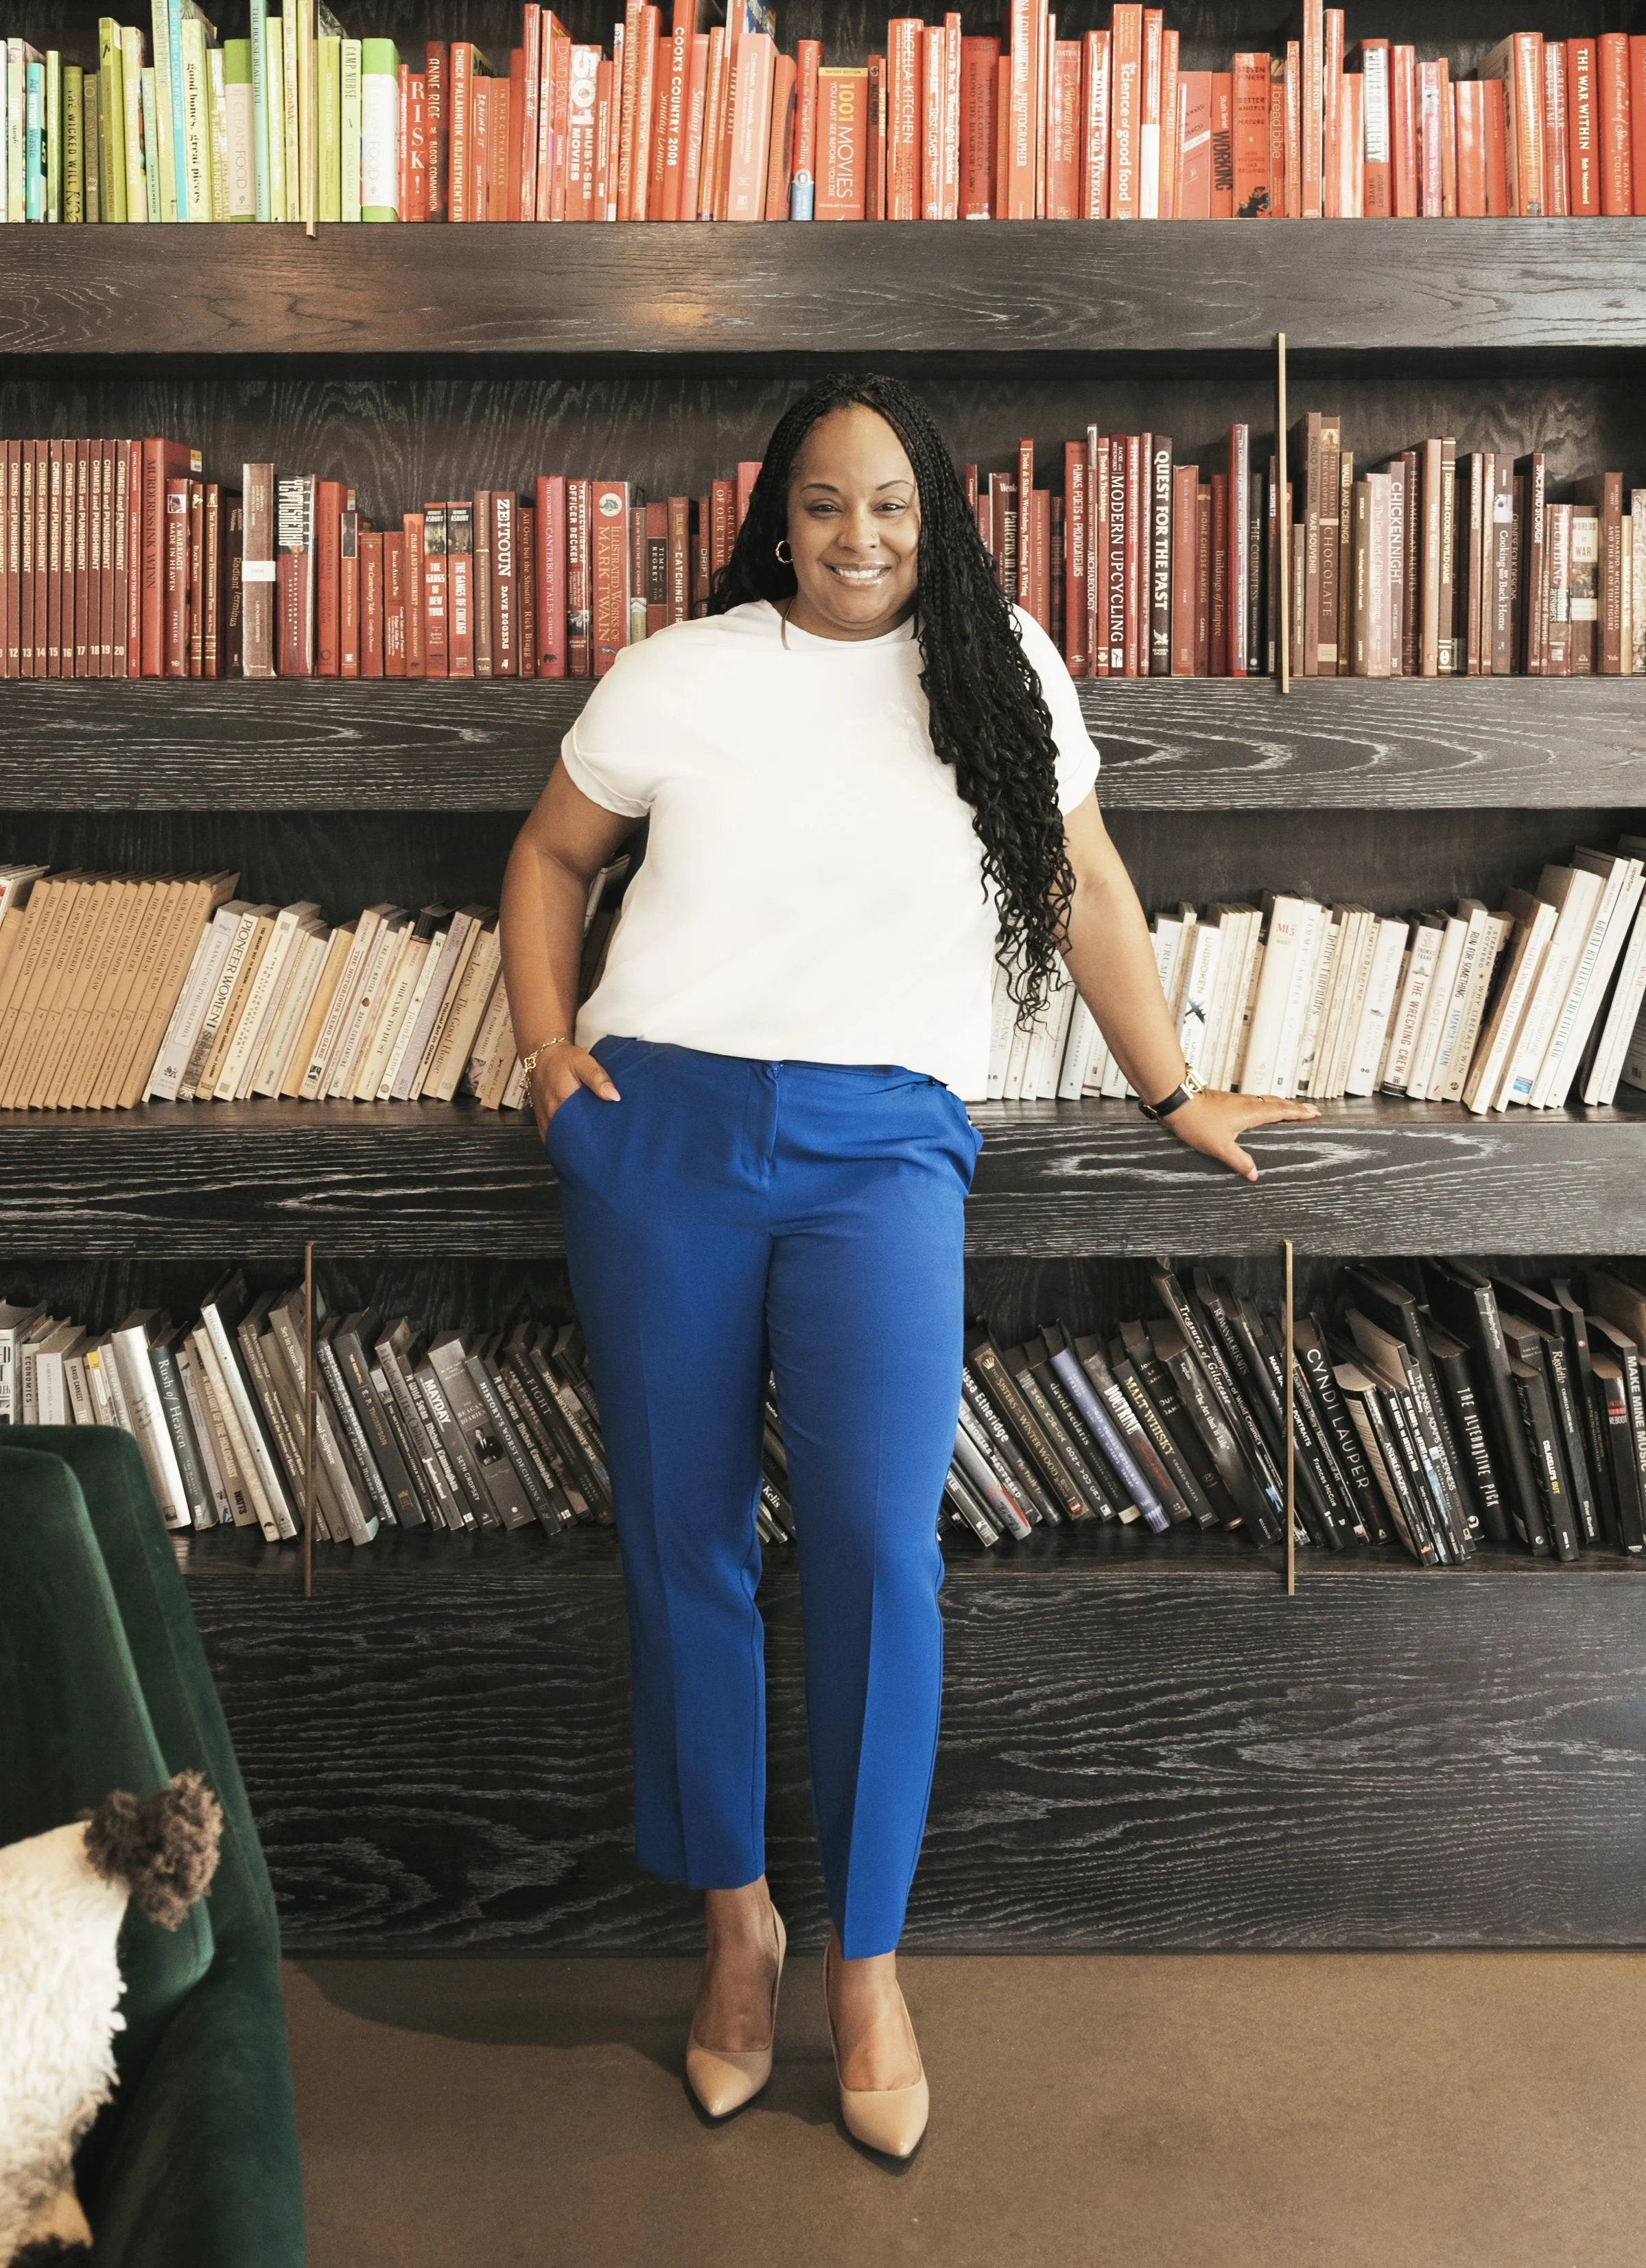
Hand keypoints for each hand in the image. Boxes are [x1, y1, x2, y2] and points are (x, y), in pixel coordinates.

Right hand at [532, 1045, 620, 1140]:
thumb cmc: (562, 1060)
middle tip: (604, 1144)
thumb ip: (598, 1078)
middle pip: (573, 1138)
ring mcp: (546, 1120)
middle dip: (588, 1143)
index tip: (609, 1138)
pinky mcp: (543, 1123)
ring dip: (576, 1145)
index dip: (596, 1136)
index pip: (582, 1129)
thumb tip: (613, 1096)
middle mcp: (552, 1114)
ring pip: (562, 1142)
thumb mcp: (583, 1062)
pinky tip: (576, 1144)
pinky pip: (553, 1140)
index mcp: (562, 1101)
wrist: (541, 1058)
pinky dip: (565, 1144)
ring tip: (592, 1147)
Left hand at [1159, 1087, 1318, 1182]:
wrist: (1177, 1101)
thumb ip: (1239, 1161)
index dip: (1298, 1112)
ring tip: (1289, 1110)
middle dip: (1294, 1107)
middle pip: (1277, 1103)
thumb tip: (1254, 1174)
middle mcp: (1247, 1103)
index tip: (1314, 1112)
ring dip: (1280, 1105)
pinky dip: (1264, 1106)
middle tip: (1310, 1110)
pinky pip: (1253, 1103)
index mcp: (1251, 1112)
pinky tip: (1259, 1113)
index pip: (1281, 1111)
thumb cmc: (1197, 1122)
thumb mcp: (1220, 1147)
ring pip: (1265, 1101)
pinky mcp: (1227, 1102)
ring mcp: (1237, 1101)